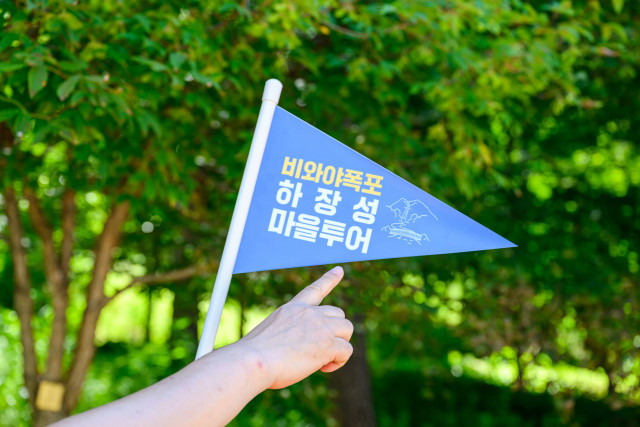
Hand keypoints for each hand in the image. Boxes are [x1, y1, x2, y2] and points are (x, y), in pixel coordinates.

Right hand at [238, 266, 352, 388]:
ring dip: (340, 345)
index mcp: (293, 308)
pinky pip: (347, 351)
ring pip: (347, 329)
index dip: (329, 279)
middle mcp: (309, 313)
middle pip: (339, 314)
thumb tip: (295, 348)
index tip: (340, 270)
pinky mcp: (328, 344)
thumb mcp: (270, 333)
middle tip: (320, 349)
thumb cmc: (255, 354)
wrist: (254, 360)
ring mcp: (321, 327)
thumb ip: (287, 333)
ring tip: (323, 359)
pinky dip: (339, 362)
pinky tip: (324, 367)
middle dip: (335, 331)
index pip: (315, 290)